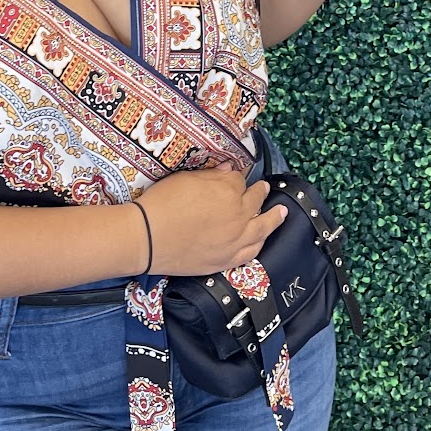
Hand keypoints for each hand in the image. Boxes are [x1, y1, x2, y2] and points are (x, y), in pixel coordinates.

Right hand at [136, 163, 285, 275]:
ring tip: (282, 213)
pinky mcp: (226, 260)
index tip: (237, 176)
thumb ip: (211, 175)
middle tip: (264, 188)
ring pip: (262, 228)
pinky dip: (259, 243)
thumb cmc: (162, 203)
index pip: (239, 181)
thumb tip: (228, 170)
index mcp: (228, 191)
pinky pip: (250, 252)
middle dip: (261, 193)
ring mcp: (234, 240)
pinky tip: (262, 240)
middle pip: (255, 201)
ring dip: (274, 218)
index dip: (237, 177)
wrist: (148, 238)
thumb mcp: (185, 179)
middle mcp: (238, 215)